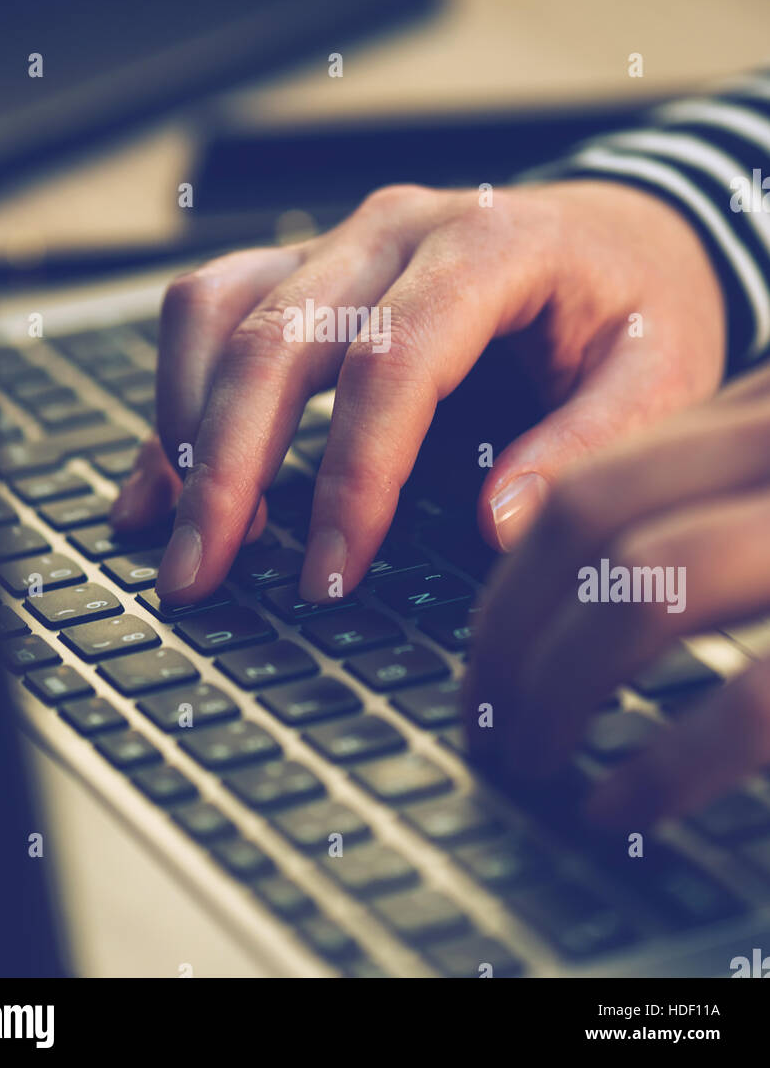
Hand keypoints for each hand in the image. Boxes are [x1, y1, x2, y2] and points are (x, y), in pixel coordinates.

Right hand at [110, 179, 725, 605]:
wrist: (621, 236)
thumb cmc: (638, 307)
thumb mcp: (659, 373)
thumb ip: (588, 443)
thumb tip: (497, 526)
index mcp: (490, 246)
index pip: (392, 362)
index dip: (350, 476)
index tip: (328, 575)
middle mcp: (397, 231)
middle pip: (277, 339)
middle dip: (226, 468)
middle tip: (200, 575)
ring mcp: (342, 244)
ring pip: (217, 311)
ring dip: (185, 426)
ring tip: (182, 535)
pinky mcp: (310, 270)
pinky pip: (210, 314)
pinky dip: (174, 396)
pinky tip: (158, 483)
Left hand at [463, 362, 769, 827]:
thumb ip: (703, 489)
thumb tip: (552, 551)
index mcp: (756, 415)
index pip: (590, 487)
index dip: (509, 585)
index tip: (481, 658)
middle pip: (589, 523)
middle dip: (505, 634)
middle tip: (479, 718)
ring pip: (644, 588)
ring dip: (554, 686)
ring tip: (523, 756)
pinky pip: (752, 700)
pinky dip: (666, 766)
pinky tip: (616, 806)